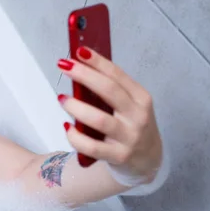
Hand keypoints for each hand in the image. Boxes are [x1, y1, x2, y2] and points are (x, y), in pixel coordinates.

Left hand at [57, 47, 162, 183]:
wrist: (147, 160)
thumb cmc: (131, 125)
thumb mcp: (129, 104)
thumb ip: (110, 90)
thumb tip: (80, 68)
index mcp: (141, 98)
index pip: (117, 75)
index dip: (97, 61)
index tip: (79, 51)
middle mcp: (138, 116)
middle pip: (109, 91)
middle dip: (84, 75)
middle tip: (63, 66)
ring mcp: (129, 138)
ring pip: (98, 120)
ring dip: (76, 107)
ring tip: (62, 98)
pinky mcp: (118, 156)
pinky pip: (91, 146)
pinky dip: (75, 136)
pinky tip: (67, 127)